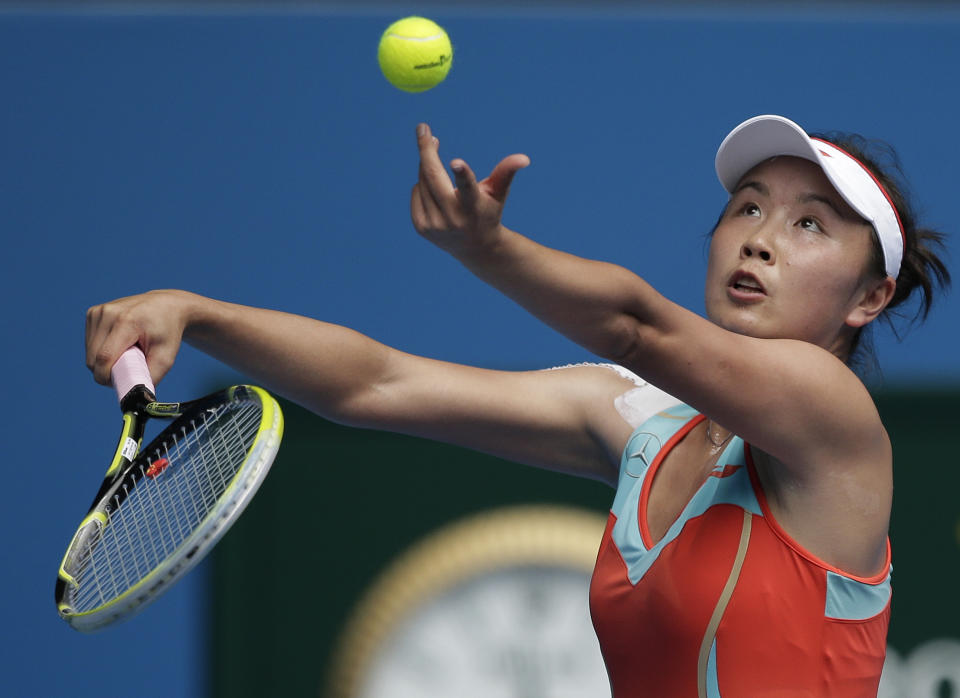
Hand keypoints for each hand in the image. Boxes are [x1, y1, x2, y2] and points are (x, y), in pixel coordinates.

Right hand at [85, 289, 194, 386]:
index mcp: (127, 322)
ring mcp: (99, 311)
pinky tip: (119, 343)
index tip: (118, 385)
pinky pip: (90, 344)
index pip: (104, 357)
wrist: (166, 306)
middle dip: (107, 371)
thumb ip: (150, 379)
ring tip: (126, 353)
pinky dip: (101, 350)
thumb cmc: (167, 332)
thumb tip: (137, 398)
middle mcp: (109, 313)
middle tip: (128, 369)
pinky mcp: (93, 313)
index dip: (107, 377)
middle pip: (93, 358)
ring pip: (89, 353)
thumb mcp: (166, 357)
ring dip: (103, 361)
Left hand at [410, 123, 529, 255]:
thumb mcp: (499, 192)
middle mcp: (452, 218)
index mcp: (473, 206)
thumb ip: (507, 172)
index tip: (456, 161)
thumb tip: (524, 158)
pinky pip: (416, 192)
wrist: (475, 248)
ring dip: (426, 166)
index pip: (467, 189)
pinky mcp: (421, 227)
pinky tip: (434, 189)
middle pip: (432, 177)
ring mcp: (434, 224)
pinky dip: (422, 185)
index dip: (462, 174)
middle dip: (426, 150)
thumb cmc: (489, 211)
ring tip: (433, 157)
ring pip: (421, 182)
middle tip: (423, 129)